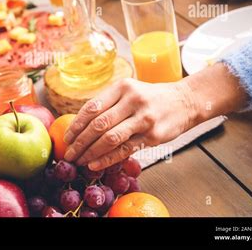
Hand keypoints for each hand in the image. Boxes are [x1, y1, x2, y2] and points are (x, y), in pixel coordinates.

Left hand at [62, 78, 198, 170]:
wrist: (185, 101)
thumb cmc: (149, 98)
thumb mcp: (128, 91)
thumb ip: (107, 104)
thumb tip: (79, 126)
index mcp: (121, 87)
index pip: (92, 107)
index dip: (76, 125)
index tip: (66, 138)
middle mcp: (132, 100)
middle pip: (98, 124)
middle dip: (80, 142)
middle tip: (69, 154)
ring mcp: (143, 118)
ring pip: (110, 138)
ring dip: (90, 152)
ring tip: (79, 161)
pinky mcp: (152, 136)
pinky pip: (124, 150)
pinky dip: (107, 159)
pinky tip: (95, 164)